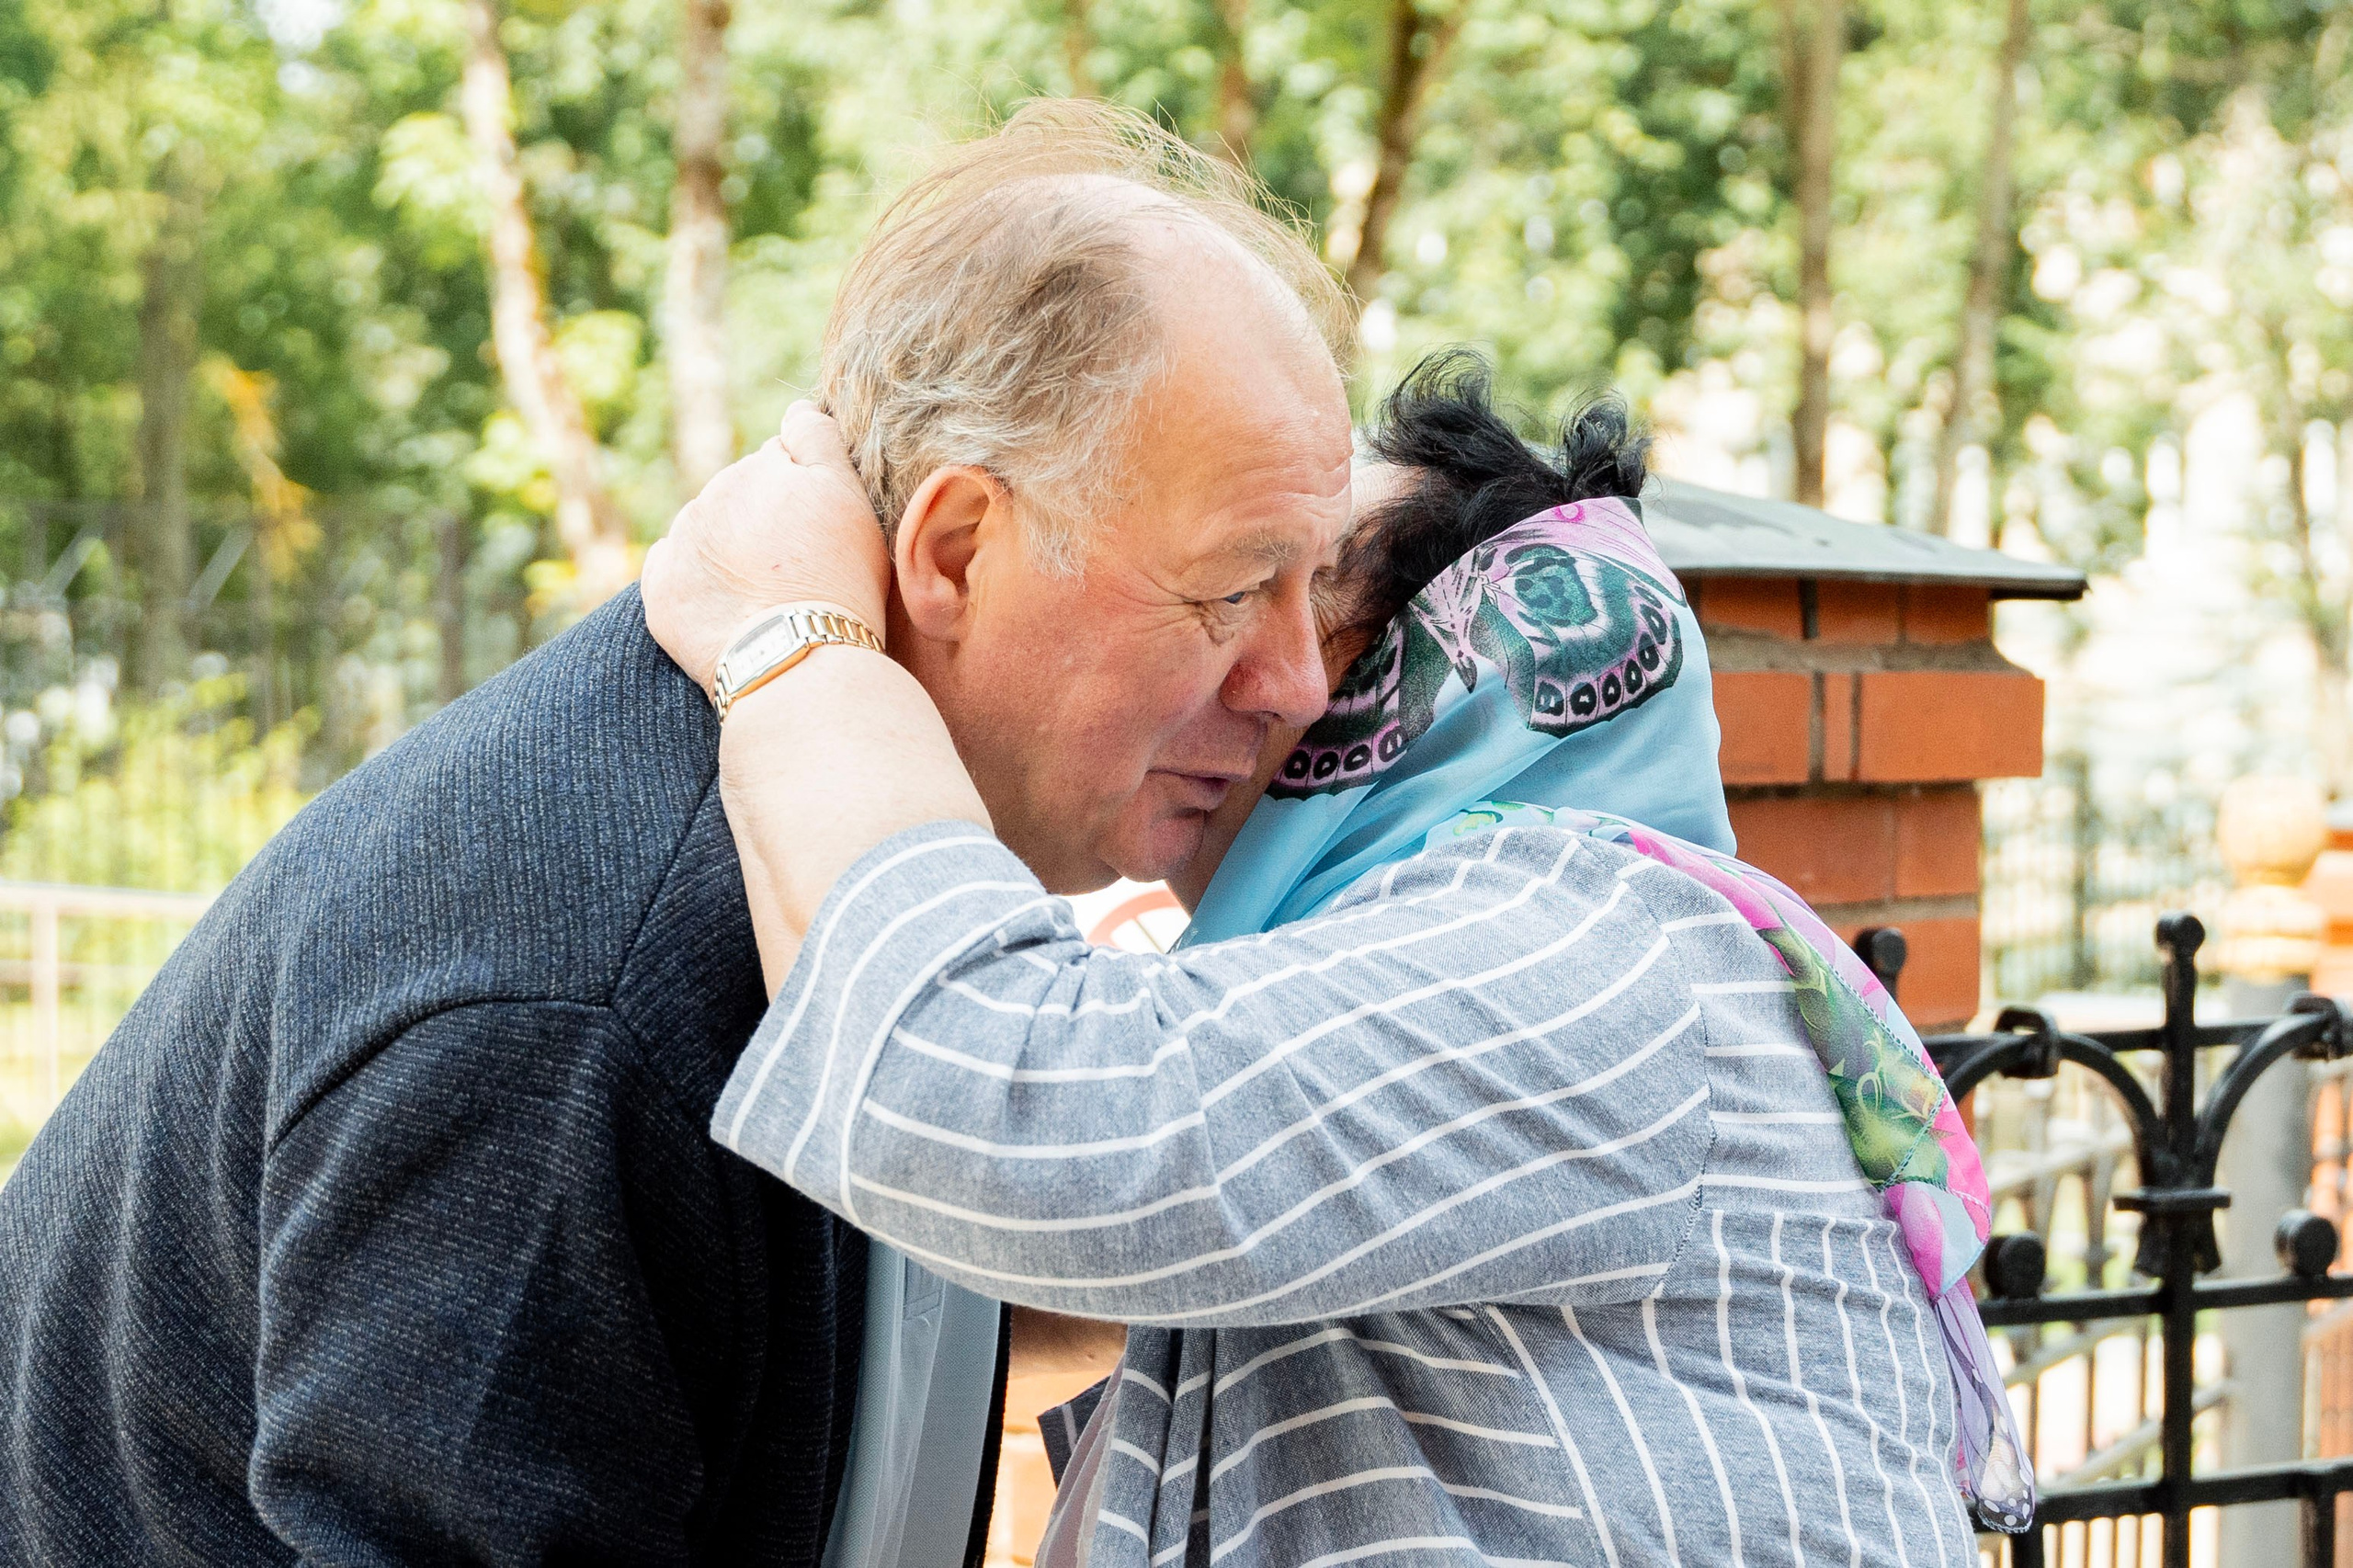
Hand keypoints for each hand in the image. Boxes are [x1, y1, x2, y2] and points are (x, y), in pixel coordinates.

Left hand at [642, 402, 890, 689]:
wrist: (796, 662)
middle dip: (770, 515)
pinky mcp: (660, 585)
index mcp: (765, 466)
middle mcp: (718, 491)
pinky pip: (676, 565)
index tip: (825, 522)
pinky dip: (697, 577)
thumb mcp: (849, 498)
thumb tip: (794, 407)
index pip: (788, 452)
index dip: (811, 484)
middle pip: (748, 490)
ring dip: (733, 546)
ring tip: (769, 593)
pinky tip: (730, 604)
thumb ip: (818, 439)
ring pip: (711, 527)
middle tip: (803, 565)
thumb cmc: (840, 581)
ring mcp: (684, 538)